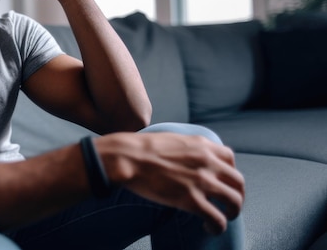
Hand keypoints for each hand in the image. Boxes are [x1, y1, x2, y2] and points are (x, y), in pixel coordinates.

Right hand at [98, 132, 244, 233]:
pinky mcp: (192, 201)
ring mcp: (202, 181)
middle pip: (238, 182)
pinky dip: (217, 227)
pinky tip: (208, 228)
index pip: (230, 158)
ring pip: (234, 201)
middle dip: (237, 194)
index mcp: (202, 145)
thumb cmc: (141, 148)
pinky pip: (217, 219)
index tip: (221, 181)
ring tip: (224, 217)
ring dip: (232, 212)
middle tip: (228, 203)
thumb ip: (186, 147)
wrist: (128, 157)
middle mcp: (207, 162)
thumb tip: (185, 156)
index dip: (228, 172)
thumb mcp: (171, 139)